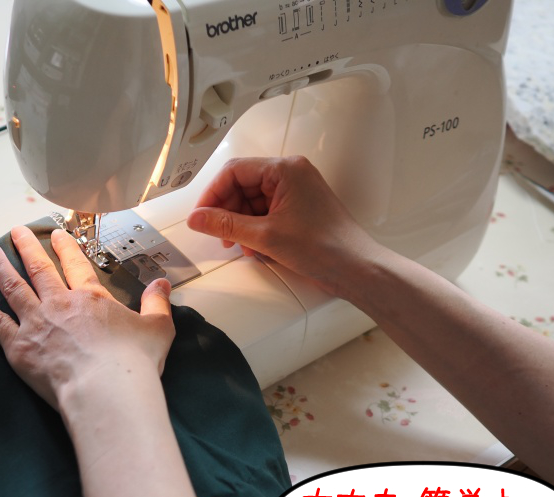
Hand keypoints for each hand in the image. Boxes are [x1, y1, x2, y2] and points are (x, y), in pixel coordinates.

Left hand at [0, 226, 174, 410]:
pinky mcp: (19, 348)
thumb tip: (162, 284)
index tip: (55, 234)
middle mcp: (59, 304)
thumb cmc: (133, 363)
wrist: (106, 390)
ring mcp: (36, 324)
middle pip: (38, 270)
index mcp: (91, 299)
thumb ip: (157, 304)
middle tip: (15, 232)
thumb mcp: (157, 329)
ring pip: (12, 288)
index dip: (66, 248)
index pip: (76, 265)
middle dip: (26, 247)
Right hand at [186, 156, 384, 298]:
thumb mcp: (265, 236)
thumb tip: (198, 218)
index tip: (202, 217)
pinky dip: (255, 230)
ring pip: (252, 202)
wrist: (355, 268)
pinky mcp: (298, 209)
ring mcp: (296, 192)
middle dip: (227, 212)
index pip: (234, 171)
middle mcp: (291, 175)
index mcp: (285, 170)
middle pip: (242, 186)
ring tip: (242, 246)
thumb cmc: (326, 247)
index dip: (213, 195)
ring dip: (241, 225)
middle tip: (220, 235)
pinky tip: (256, 248)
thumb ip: (225, 225)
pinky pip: (266, 213)